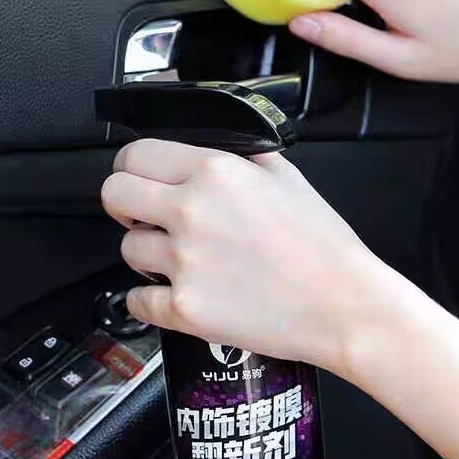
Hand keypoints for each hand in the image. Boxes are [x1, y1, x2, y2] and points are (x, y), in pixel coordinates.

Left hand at [101, 139, 397, 376]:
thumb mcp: (287, 177)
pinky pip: (136, 301)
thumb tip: (211, 149)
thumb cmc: (323, 248)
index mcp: (214, 172)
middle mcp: (191, 212)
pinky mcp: (184, 308)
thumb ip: (241, 156)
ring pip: (126, 249)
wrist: (344, 307)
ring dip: (145, 254)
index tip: (138, 178)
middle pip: (113, 194)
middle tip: (143, 216)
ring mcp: (184, 263)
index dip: (132, 167)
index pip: (135, 154)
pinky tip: (174, 295)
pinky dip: (148, 301)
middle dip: (124, 204)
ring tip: (178, 262)